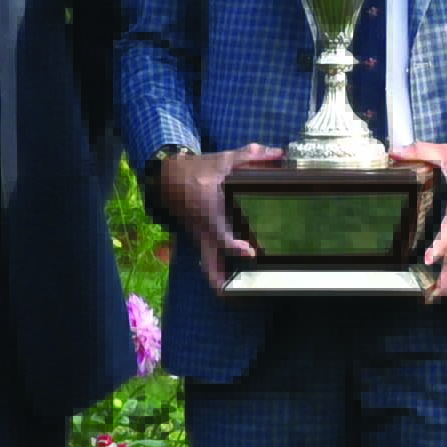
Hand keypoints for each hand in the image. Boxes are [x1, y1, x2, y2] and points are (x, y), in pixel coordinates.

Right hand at [148, 145, 276, 288]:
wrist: (168, 177)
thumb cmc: (197, 170)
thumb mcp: (223, 160)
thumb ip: (251, 156)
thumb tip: (279, 152)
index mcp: (209, 213)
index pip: (220, 237)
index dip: (234, 247)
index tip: (251, 252)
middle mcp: (204, 232)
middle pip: (210, 270)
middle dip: (224, 287)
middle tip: (247, 294)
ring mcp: (201, 239)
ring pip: (209, 269)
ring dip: (223, 283)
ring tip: (246, 294)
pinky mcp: (201, 240)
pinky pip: (211, 260)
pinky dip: (222, 270)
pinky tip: (242, 274)